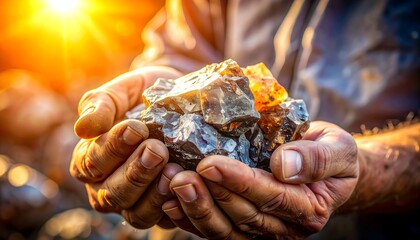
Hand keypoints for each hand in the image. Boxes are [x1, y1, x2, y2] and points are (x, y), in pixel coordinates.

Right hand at [69, 67, 185, 228]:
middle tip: (157, 150)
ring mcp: (135, 202)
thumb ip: (100, 104)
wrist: (178, 101)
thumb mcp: (122, 91)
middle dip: (135, 173)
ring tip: (173, 170)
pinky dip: (174, 208)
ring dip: (154, 195)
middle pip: (112, 194)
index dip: (112, 149)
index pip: (91, 163)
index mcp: (89, 161)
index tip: (135, 129)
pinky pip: (164, 220)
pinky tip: (186, 188)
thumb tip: (83, 129)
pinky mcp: (162, 210)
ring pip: (136, 214)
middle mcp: (107, 187)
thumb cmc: (143, 96)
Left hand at [163, 121, 358, 238]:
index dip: (239, 182)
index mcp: (309, 209)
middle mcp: (284, 227)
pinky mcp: (245, 225)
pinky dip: (192, 218)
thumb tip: (283, 166)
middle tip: (179, 174)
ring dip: (195, 208)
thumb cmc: (333, 154)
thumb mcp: (338, 149)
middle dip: (210, 196)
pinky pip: (217, 228)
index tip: (211, 164)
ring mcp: (263, 230)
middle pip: (242, 217)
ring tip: (171, 183)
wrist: (327, 166)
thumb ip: (317, 158)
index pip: (271, 198)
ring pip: (225, 229)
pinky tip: (170, 201)